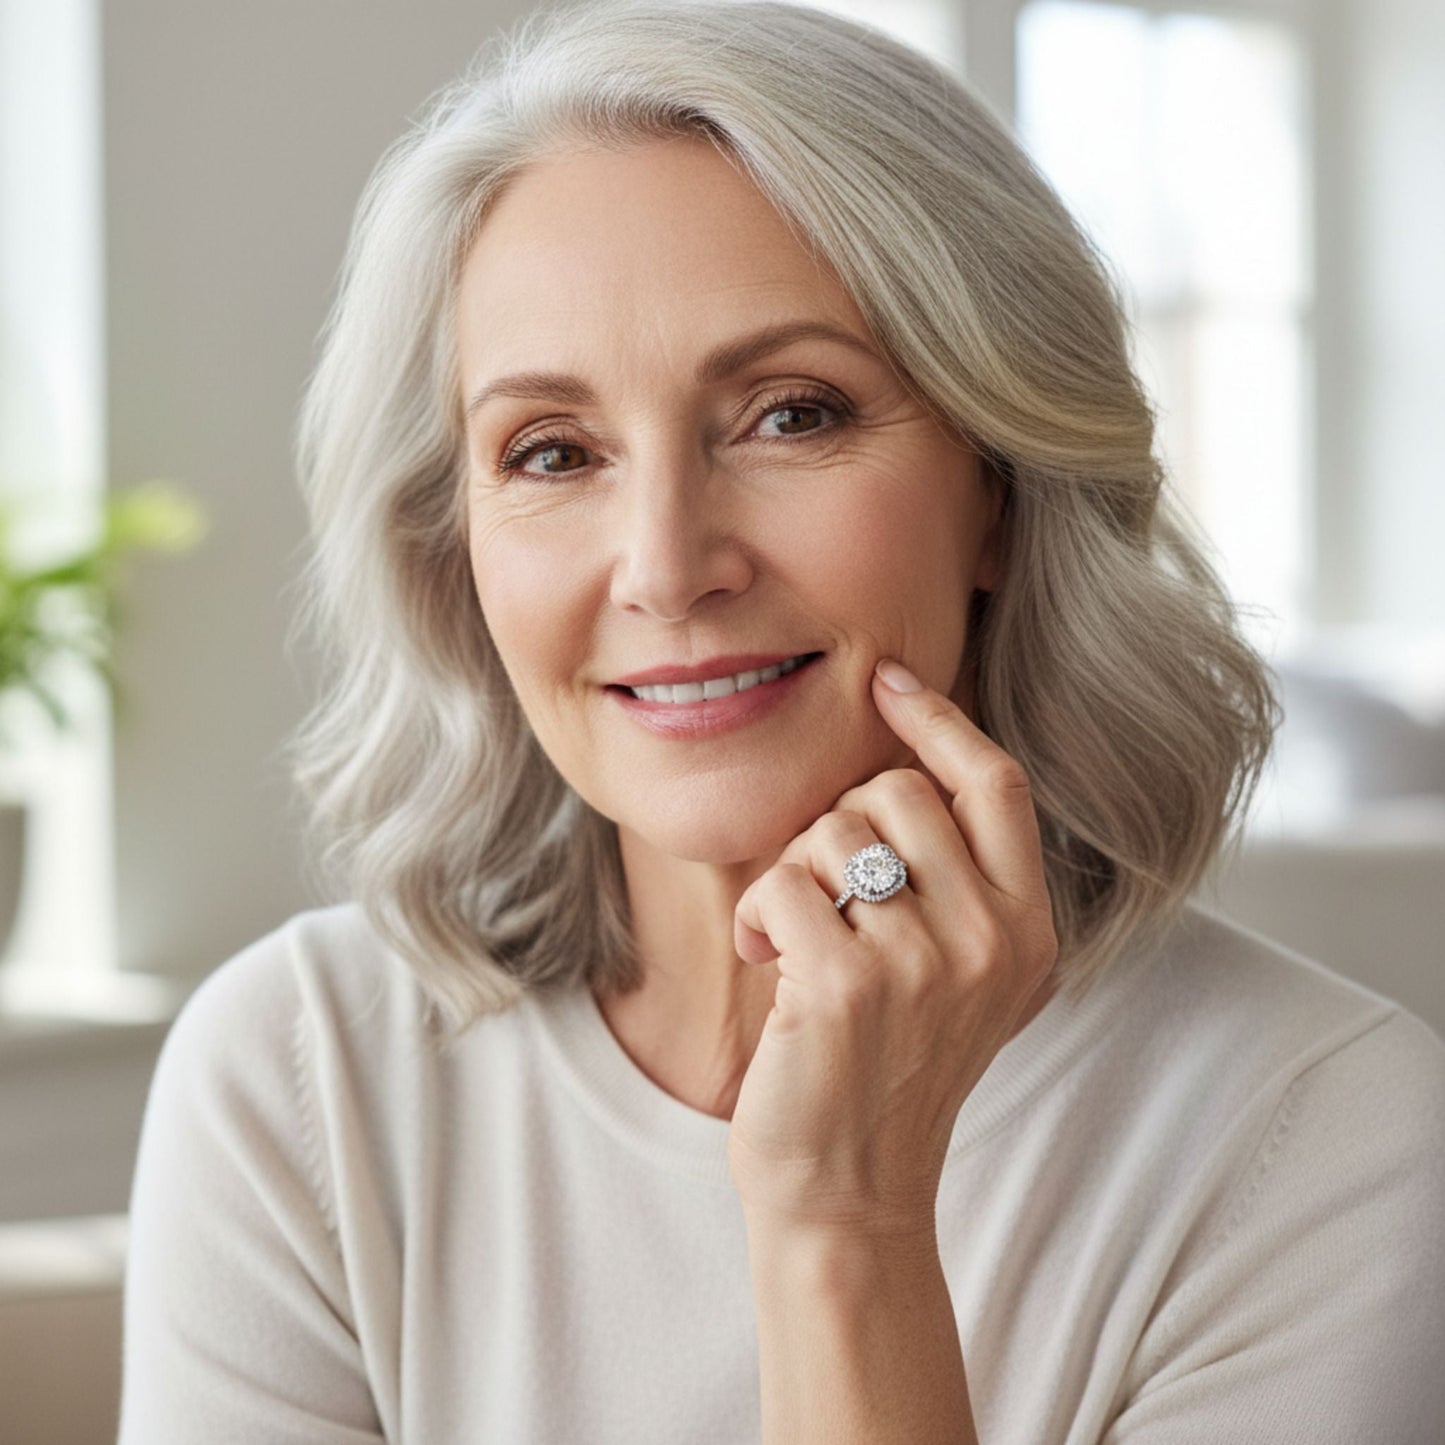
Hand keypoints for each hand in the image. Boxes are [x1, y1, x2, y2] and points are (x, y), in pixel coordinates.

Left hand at [728, 657, 1058, 1238]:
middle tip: (822, 899)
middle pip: (897, 794)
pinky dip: (755, 912)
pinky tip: (762, 958)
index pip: (995, 783)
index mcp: (1028, 930)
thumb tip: (901, 760)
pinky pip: (781, 883)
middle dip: (837, 830)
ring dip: (792, 874)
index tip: (889, 679)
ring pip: (833, 831)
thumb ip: (958, 880)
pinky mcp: (845, 985)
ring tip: (793, 941)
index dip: (939, 721)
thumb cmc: (888, 1069)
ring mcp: (923, 962)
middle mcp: (991, 940)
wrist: (851, 1192)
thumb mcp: (961, 976)